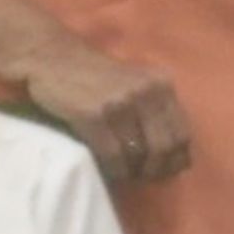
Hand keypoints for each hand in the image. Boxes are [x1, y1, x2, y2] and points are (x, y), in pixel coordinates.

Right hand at [25, 42, 192, 183]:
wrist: (51, 56)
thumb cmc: (94, 75)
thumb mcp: (135, 83)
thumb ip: (154, 110)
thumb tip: (175, 155)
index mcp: (162, 85)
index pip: (182, 134)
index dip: (176, 159)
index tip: (166, 171)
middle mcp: (146, 92)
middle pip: (164, 148)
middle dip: (155, 170)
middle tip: (143, 177)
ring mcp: (120, 103)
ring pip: (137, 155)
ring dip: (131, 171)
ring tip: (123, 172)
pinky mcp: (94, 115)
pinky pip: (112, 156)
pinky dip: (112, 169)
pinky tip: (107, 168)